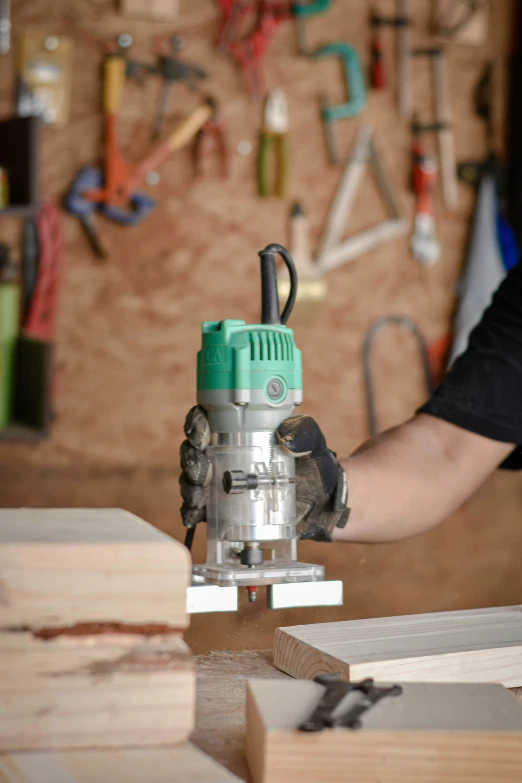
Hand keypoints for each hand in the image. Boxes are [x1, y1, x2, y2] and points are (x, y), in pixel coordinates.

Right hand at [179, 407, 349, 540]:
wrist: (322, 502)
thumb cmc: (314, 465)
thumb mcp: (312, 444)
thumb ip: (303, 434)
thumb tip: (285, 436)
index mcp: (240, 431)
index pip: (207, 420)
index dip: (197, 425)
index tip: (200, 434)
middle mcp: (224, 453)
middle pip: (194, 450)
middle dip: (190, 459)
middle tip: (202, 471)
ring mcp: (222, 481)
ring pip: (193, 478)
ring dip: (190, 486)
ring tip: (198, 495)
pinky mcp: (223, 507)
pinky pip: (200, 508)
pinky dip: (191, 511)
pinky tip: (193, 516)